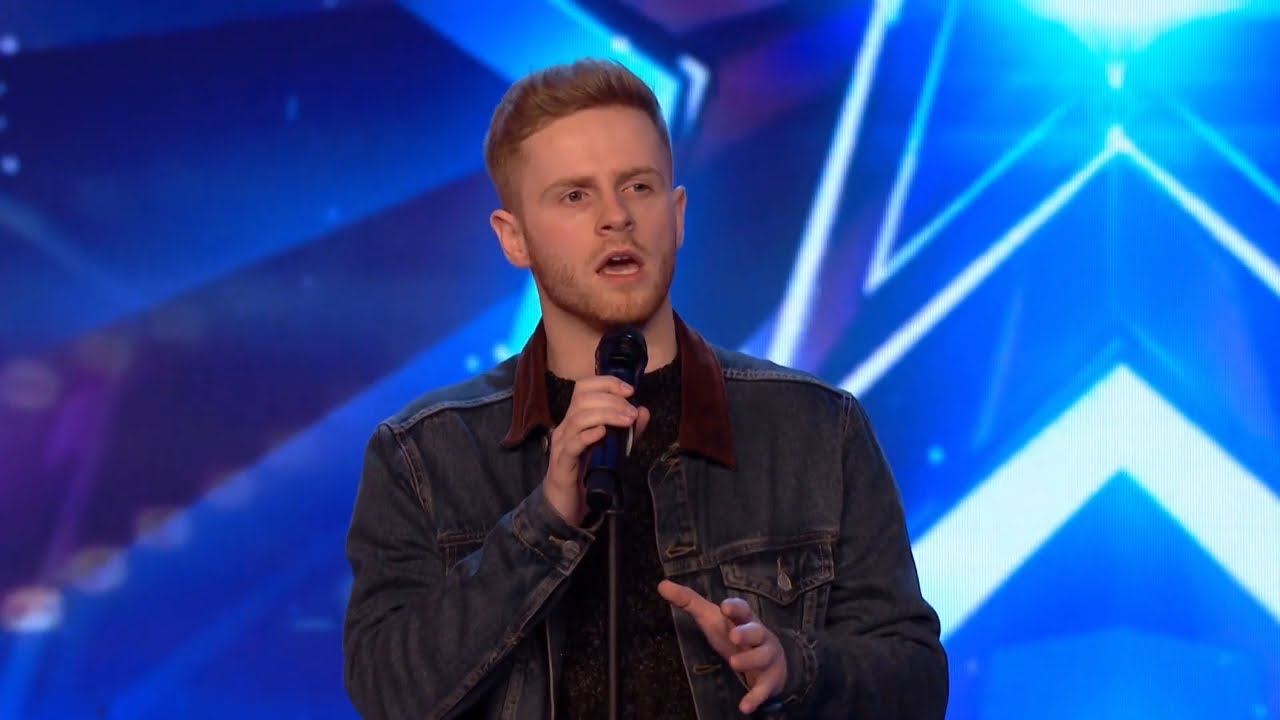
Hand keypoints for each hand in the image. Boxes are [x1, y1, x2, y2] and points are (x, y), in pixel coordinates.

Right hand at [542, 375, 650, 524]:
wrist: (565, 506)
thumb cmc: (586, 474)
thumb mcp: (612, 449)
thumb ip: (627, 431)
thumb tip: (643, 411)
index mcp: (576, 419)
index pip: (584, 387)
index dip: (607, 383)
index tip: (630, 390)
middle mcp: (566, 427)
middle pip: (582, 398)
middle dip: (611, 399)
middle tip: (632, 413)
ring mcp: (562, 444)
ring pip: (578, 417)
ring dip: (606, 414)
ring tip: (626, 421)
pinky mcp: (562, 463)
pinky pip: (573, 443)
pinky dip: (588, 435)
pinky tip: (603, 434)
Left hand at [658, 580, 786, 714]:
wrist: (769, 660)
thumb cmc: (734, 633)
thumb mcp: (711, 618)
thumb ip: (688, 601)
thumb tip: (661, 584)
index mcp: (744, 619)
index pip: (742, 609)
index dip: (735, 608)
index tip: (725, 607)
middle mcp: (759, 635)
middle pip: (756, 631)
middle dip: (746, 633)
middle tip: (733, 636)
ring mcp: (766, 657)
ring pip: (762, 657)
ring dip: (749, 660)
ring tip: (733, 664)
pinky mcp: (769, 680)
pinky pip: (764, 688)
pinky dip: (755, 697)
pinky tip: (744, 707)